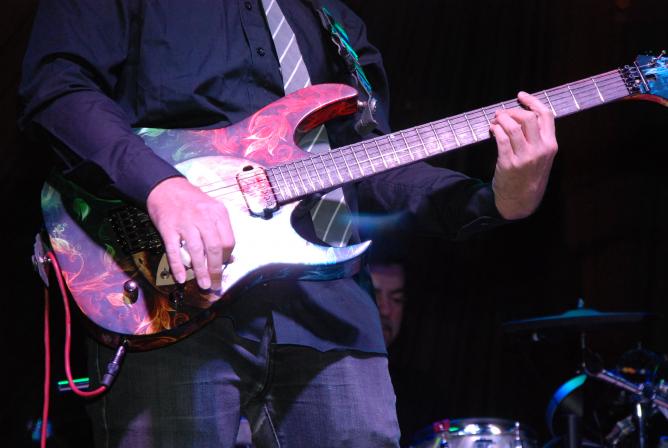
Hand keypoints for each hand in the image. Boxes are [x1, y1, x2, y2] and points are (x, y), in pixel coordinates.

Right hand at [146, 177, 234, 288]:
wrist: (165, 187)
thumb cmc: (191, 201)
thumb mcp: (211, 210)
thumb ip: (220, 231)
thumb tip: (229, 257)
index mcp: (218, 213)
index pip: (229, 241)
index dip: (227, 257)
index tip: (223, 266)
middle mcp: (203, 217)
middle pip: (215, 248)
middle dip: (216, 270)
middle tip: (215, 283)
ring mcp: (185, 222)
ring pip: (196, 251)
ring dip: (200, 271)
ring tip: (203, 285)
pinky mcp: (168, 227)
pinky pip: (174, 250)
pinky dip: (178, 266)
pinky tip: (181, 278)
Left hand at [490, 91, 557, 219]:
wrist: (521, 200)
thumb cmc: (531, 175)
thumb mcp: (543, 157)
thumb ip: (539, 137)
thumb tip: (523, 114)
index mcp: (551, 145)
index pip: (545, 115)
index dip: (532, 101)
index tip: (520, 96)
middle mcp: (540, 149)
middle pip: (528, 117)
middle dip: (512, 111)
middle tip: (502, 112)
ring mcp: (524, 157)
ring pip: (512, 127)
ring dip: (501, 119)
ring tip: (495, 120)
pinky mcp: (508, 163)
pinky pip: (500, 139)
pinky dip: (495, 130)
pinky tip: (492, 130)